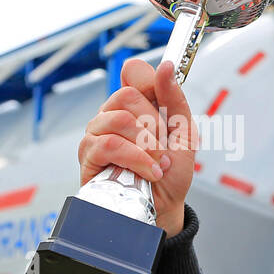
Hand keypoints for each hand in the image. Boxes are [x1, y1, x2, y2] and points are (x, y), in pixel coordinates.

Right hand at [78, 58, 197, 237]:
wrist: (164, 207)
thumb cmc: (171, 172)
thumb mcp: (185, 134)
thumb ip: (175, 100)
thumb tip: (167, 67)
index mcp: (136, 105)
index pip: (134, 72)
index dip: (150, 82)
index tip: (166, 107)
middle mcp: (113, 114)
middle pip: (128, 95)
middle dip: (155, 125)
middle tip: (163, 148)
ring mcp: (97, 132)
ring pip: (119, 119)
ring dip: (148, 146)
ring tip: (157, 165)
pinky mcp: (88, 155)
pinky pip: (109, 144)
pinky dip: (137, 159)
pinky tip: (149, 172)